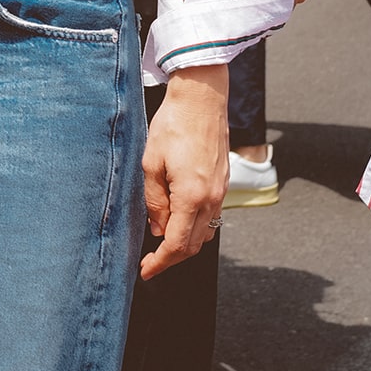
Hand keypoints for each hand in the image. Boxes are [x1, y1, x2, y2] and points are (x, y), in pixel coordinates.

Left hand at [140, 64, 228, 279]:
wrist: (201, 98)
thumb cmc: (172, 125)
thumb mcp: (151, 163)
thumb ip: (154, 201)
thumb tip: (158, 228)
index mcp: (192, 196)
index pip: (177, 244)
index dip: (161, 263)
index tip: (146, 271)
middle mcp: (212, 199)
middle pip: (194, 245)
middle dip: (172, 259)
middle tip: (151, 263)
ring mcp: (221, 192)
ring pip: (206, 233)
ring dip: (185, 244)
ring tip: (162, 244)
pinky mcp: (224, 183)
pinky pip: (212, 216)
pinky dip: (195, 227)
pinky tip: (178, 220)